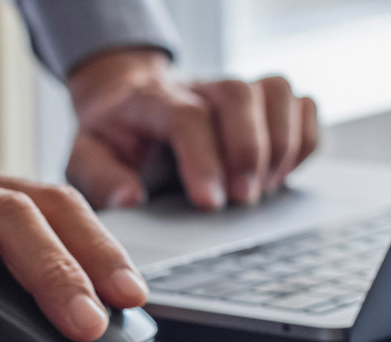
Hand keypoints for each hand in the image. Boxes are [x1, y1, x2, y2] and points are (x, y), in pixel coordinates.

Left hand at [65, 48, 319, 209]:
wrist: (127, 106)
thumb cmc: (113, 138)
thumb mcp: (87, 158)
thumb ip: (102, 179)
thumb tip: (129, 200)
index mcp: (152, 100)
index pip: (186, 116)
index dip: (203, 159)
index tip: (210, 203)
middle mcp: (200, 88)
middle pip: (238, 95)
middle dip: (248, 151)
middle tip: (243, 200)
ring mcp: (235, 92)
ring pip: (277, 92)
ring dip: (280, 145)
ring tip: (262, 191)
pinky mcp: (263, 104)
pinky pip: (302, 108)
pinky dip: (303, 142)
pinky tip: (280, 177)